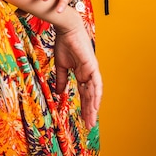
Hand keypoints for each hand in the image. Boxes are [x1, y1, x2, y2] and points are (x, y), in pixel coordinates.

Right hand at [54, 9, 101, 128]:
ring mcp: (92, 71)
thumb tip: (59, 92)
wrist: (67, 30)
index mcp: (82, 74)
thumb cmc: (64, 44)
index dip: (83, 106)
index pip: (84, 94)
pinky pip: (96, 84)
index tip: (83, 119)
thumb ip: (62, 79)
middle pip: (90, 97)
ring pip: (94, 93)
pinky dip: (96, 96)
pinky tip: (95, 106)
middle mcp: (89, 74)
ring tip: (91, 121)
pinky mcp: (92, 66)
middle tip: (88, 125)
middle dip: (89, 112)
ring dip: (93, 108)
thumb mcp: (61, 66)